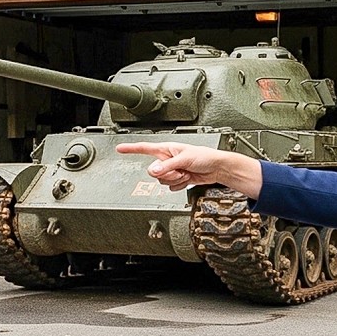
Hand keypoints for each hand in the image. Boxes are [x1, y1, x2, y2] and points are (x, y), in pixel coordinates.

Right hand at [114, 141, 260, 195]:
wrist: (216, 168)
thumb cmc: (205, 157)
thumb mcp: (184, 159)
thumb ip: (168, 166)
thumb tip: (154, 171)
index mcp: (166, 149)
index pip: (144, 148)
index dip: (131, 149)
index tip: (119, 148)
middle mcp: (167, 159)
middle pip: (153, 171)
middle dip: (166, 174)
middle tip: (178, 170)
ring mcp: (172, 170)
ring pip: (162, 181)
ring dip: (175, 180)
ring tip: (186, 173)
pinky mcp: (177, 179)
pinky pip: (171, 187)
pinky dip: (179, 185)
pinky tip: (187, 179)